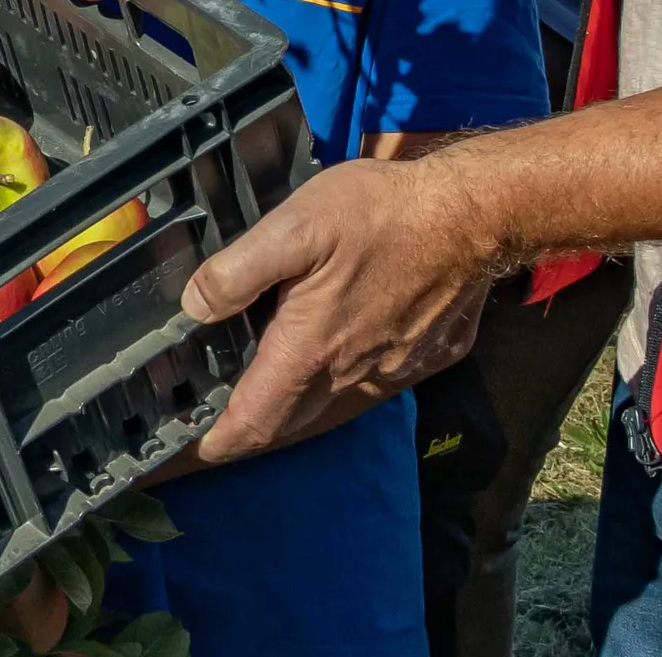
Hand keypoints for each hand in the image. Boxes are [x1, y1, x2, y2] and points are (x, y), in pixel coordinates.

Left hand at [179, 159, 505, 463]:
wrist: (473, 215)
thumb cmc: (382, 215)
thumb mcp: (293, 228)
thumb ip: (238, 272)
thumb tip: (195, 307)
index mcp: (310, 350)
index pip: (252, 420)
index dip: (214, 442)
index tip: (188, 447)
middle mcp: (351, 375)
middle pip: (289, 420)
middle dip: (250, 424)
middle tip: (217, 414)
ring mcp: (392, 371)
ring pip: (331, 404)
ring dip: (297, 403)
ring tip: (269, 384)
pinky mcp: (423, 358)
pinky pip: (372, 384)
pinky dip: (343, 380)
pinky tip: (338, 351)